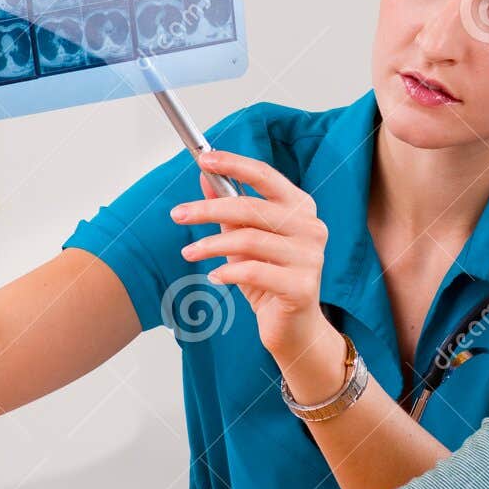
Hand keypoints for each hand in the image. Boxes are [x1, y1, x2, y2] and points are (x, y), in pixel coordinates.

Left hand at [172, 149, 337, 376]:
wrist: (295, 329)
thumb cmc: (270, 280)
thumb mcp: (245, 240)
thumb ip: (230, 208)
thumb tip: (206, 177)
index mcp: (301, 208)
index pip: (266, 176)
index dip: (234, 164)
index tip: (203, 159)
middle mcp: (310, 227)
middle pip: (252, 207)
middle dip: (209, 209)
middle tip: (178, 214)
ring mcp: (310, 257)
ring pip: (249, 239)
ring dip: (211, 244)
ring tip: (189, 252)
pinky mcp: (302, 286)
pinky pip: (254, 271)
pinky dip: (228, 272)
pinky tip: (215, 276)